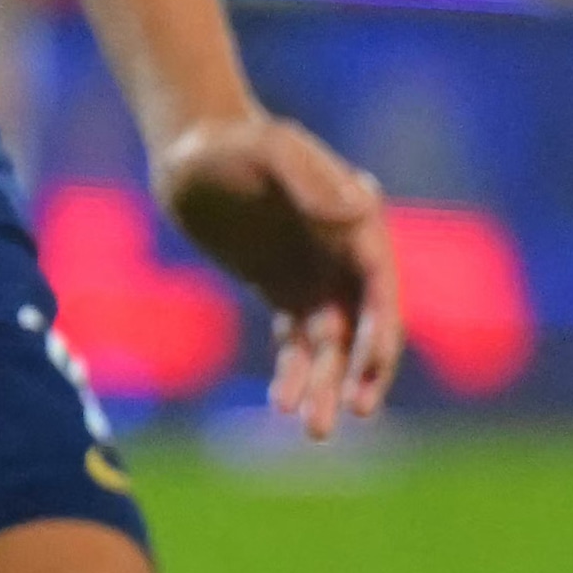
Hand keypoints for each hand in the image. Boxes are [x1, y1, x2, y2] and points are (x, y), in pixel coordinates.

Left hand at [155, 109, 401, 437]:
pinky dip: (293, 374)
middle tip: (353, 414)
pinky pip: (296, 343)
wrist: (190, 152)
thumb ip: (309, 177)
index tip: (371, 372)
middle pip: (365, 326)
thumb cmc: (231, 142)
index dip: (382, 333)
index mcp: (357, 222)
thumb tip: (359, 208)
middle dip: (362, 373)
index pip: (380, 289)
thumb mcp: (270, 149)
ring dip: (326, 386)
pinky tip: (282, 403)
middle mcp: (345, 254)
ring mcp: (316, 275)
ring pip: (331, 345)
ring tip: (313, 430)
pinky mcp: (284, 290)